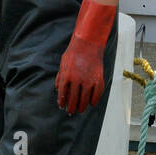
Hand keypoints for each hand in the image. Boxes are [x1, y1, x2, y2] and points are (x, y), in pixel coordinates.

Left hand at [55, 0, 114, 114]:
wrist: (88, 43)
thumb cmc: (74, 52)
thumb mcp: (62, 64)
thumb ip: (60, 77)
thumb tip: (57, 90)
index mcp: (66, 77)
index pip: (62, 95)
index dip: (62, 102)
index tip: (62, 106)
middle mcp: (77, 80)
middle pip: (73, 101)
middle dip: (71, 108)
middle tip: (70, 111)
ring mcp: (88, 80)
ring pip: (84, 101)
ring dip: (81, 107)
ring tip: (80, 109)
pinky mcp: (98, 79)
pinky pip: (96, 95)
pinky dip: (93, 101)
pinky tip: (91, 103)